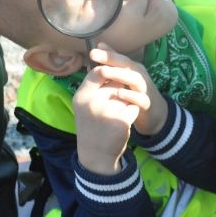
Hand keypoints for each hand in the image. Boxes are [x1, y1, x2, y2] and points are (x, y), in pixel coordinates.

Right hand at [73, 43, 167, 173]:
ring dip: (126, 102)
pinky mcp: (121, 121)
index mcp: (81, 96)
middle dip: (119, 91)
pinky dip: (131, 113)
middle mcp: (92, 102)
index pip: (98, 72)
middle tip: (111, 106)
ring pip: (126, 95)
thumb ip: (93, 85)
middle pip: (116, 83)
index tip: (113, 75)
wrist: (95, 154)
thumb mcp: (84, 104)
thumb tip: (104, 62)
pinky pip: (134, 107)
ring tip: (114, 115)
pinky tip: (122, 123)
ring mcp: (106, 112)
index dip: (109, 70)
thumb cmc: (91, 124)